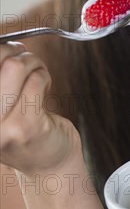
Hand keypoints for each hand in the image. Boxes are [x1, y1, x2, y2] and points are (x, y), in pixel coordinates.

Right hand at [0, 41, 80, 175]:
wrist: (47, 166)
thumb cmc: (21, 127)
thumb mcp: (0, 103)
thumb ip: (0, 77)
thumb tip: (3, 42)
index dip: (0, 48)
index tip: (8, 50)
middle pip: (0, 59)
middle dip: (16, 51)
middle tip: (26, 59)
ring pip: (15, 66)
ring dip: (33, 63)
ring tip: (37, 74)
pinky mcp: (24, 126)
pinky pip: (35, 80)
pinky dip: (44, 76)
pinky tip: (44, 88)